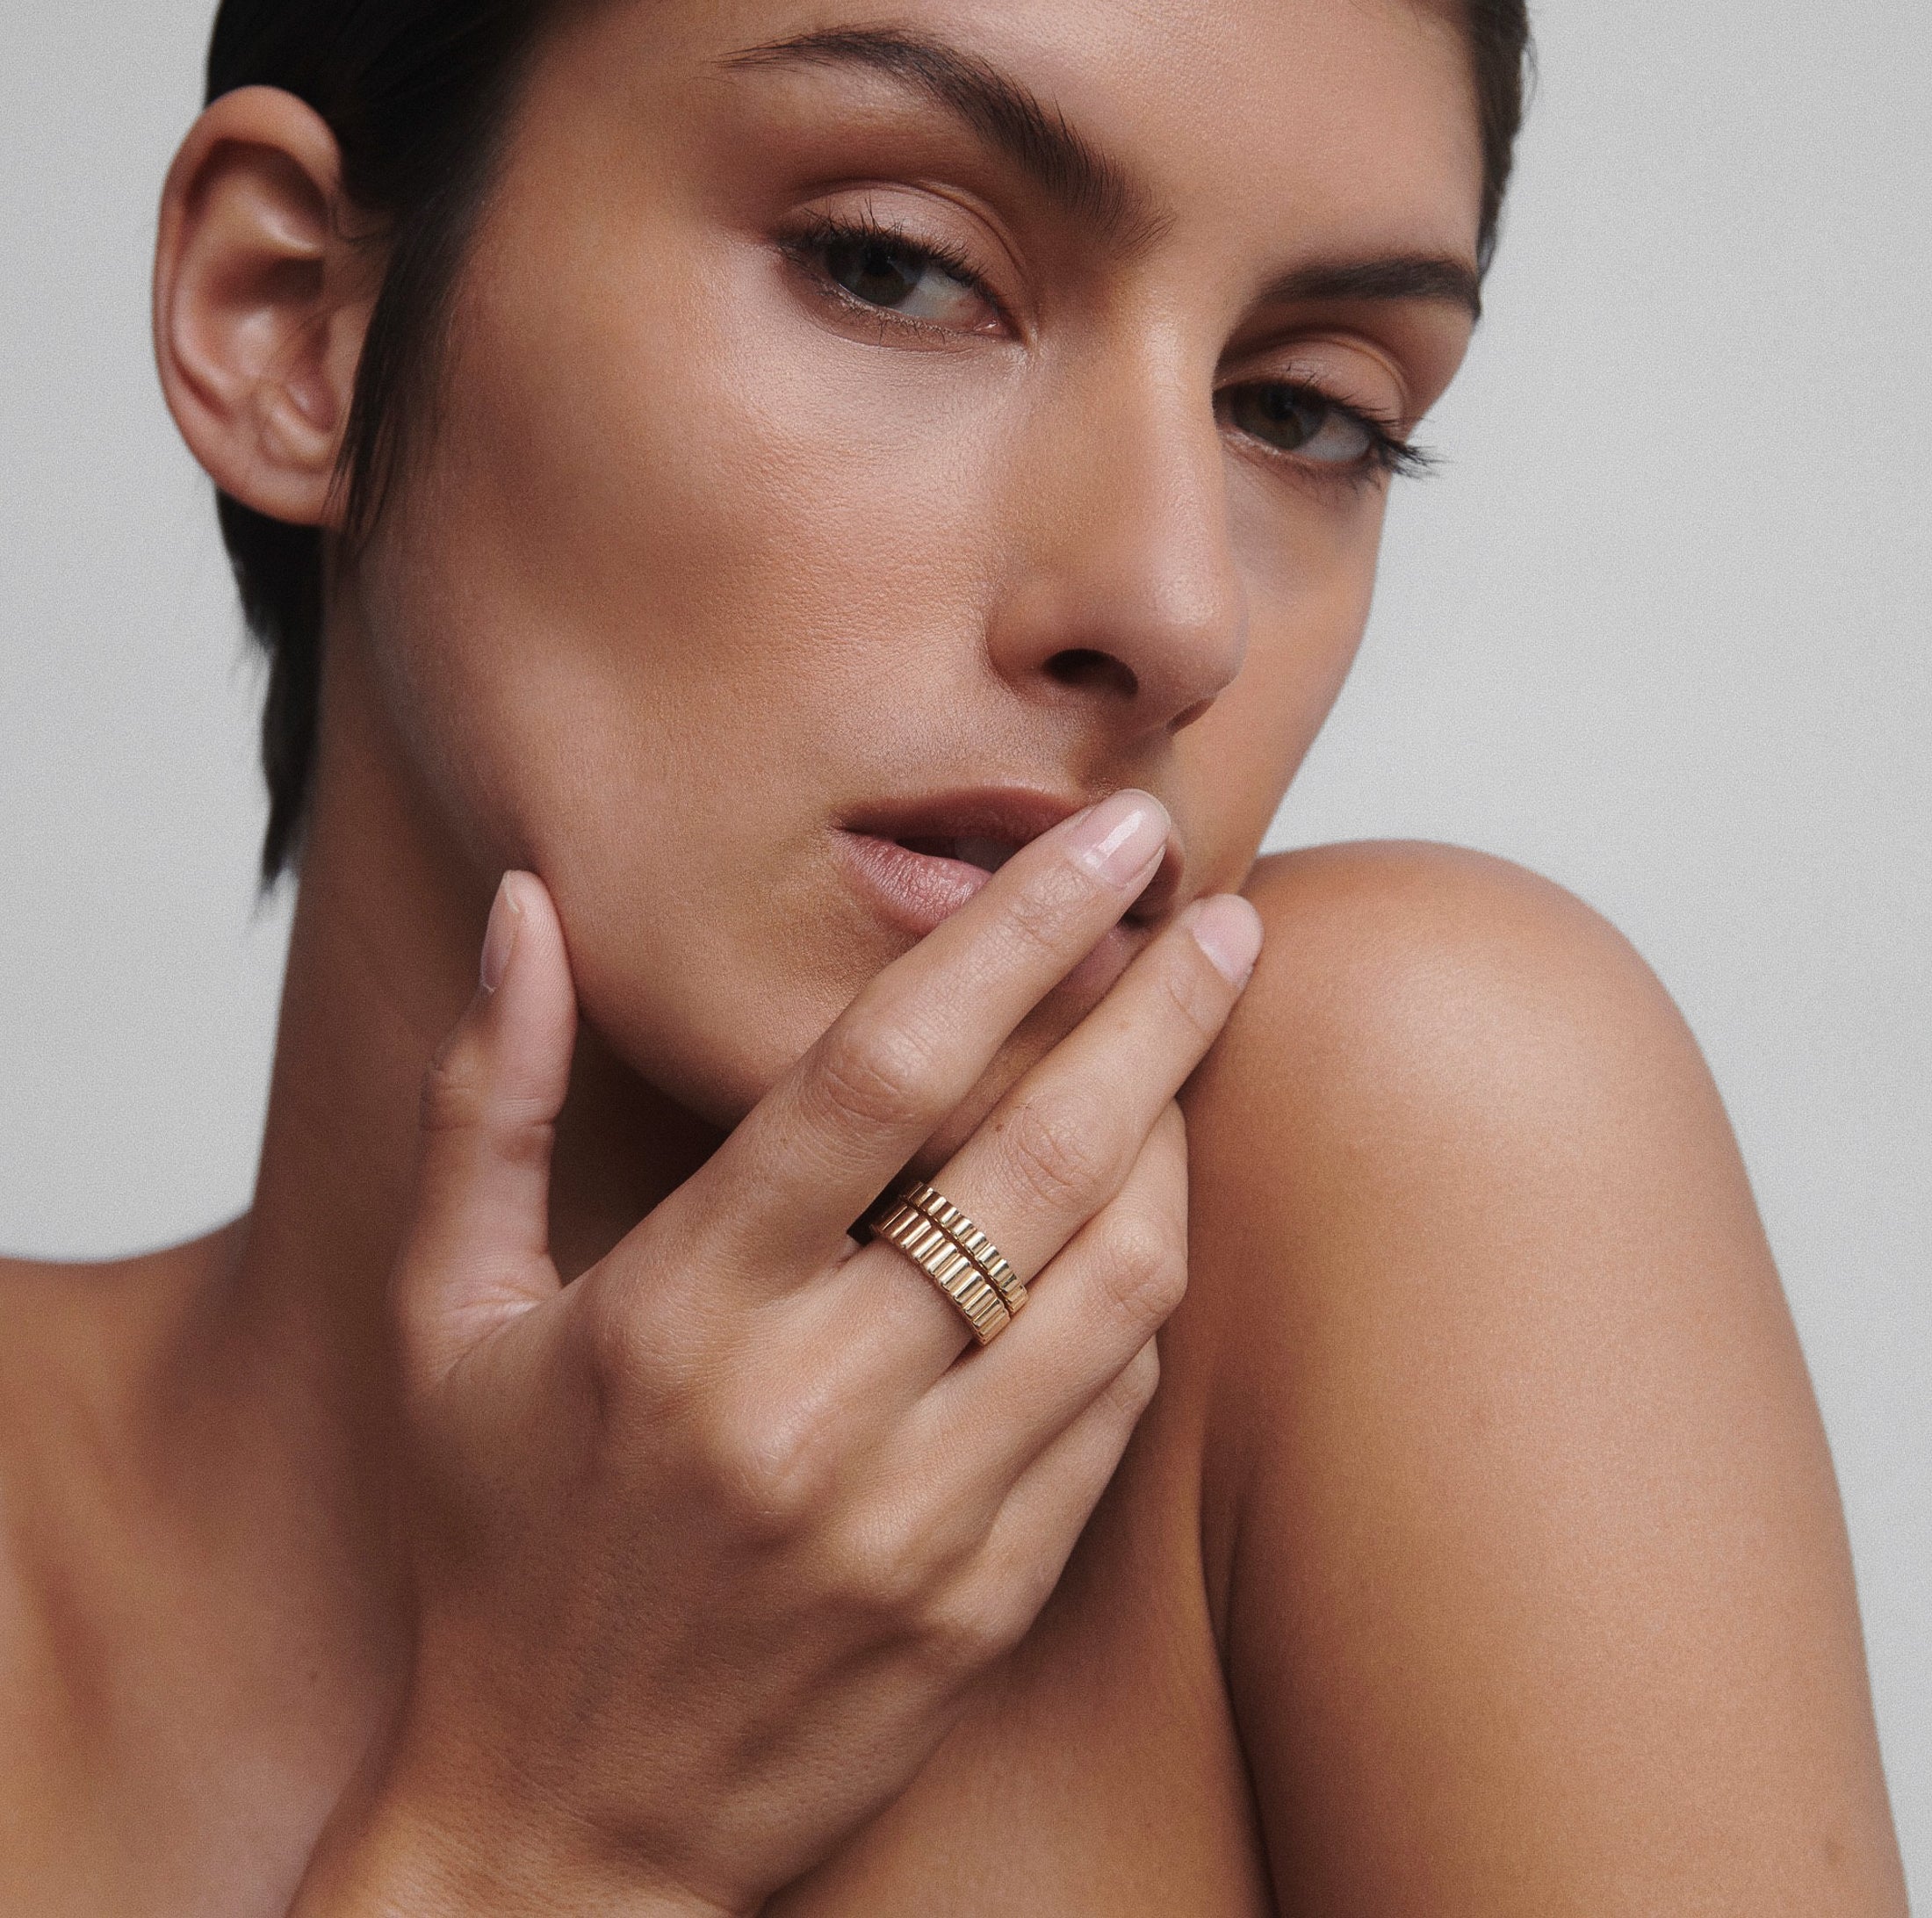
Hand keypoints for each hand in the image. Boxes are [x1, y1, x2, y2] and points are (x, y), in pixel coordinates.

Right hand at [290, 792, 1261, 1916]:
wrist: (562, 1835)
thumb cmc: (496, 1551)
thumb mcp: (442, 1317)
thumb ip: (484, 1096)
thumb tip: (529, 908)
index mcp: (678, 1312)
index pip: (880, 1069)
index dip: (1012, 931)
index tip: (1109, 844)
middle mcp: (810, 1410)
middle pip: (1045, 1156)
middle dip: (1160, 1009)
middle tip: (1225, 913)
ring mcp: (916, 1519)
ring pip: (1121, 1278)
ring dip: (1178, 1140)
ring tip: (1192, 1050)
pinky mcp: (985, 1602)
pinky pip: (1114, 1405)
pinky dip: (1139, 1290)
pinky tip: (1134, 1222)